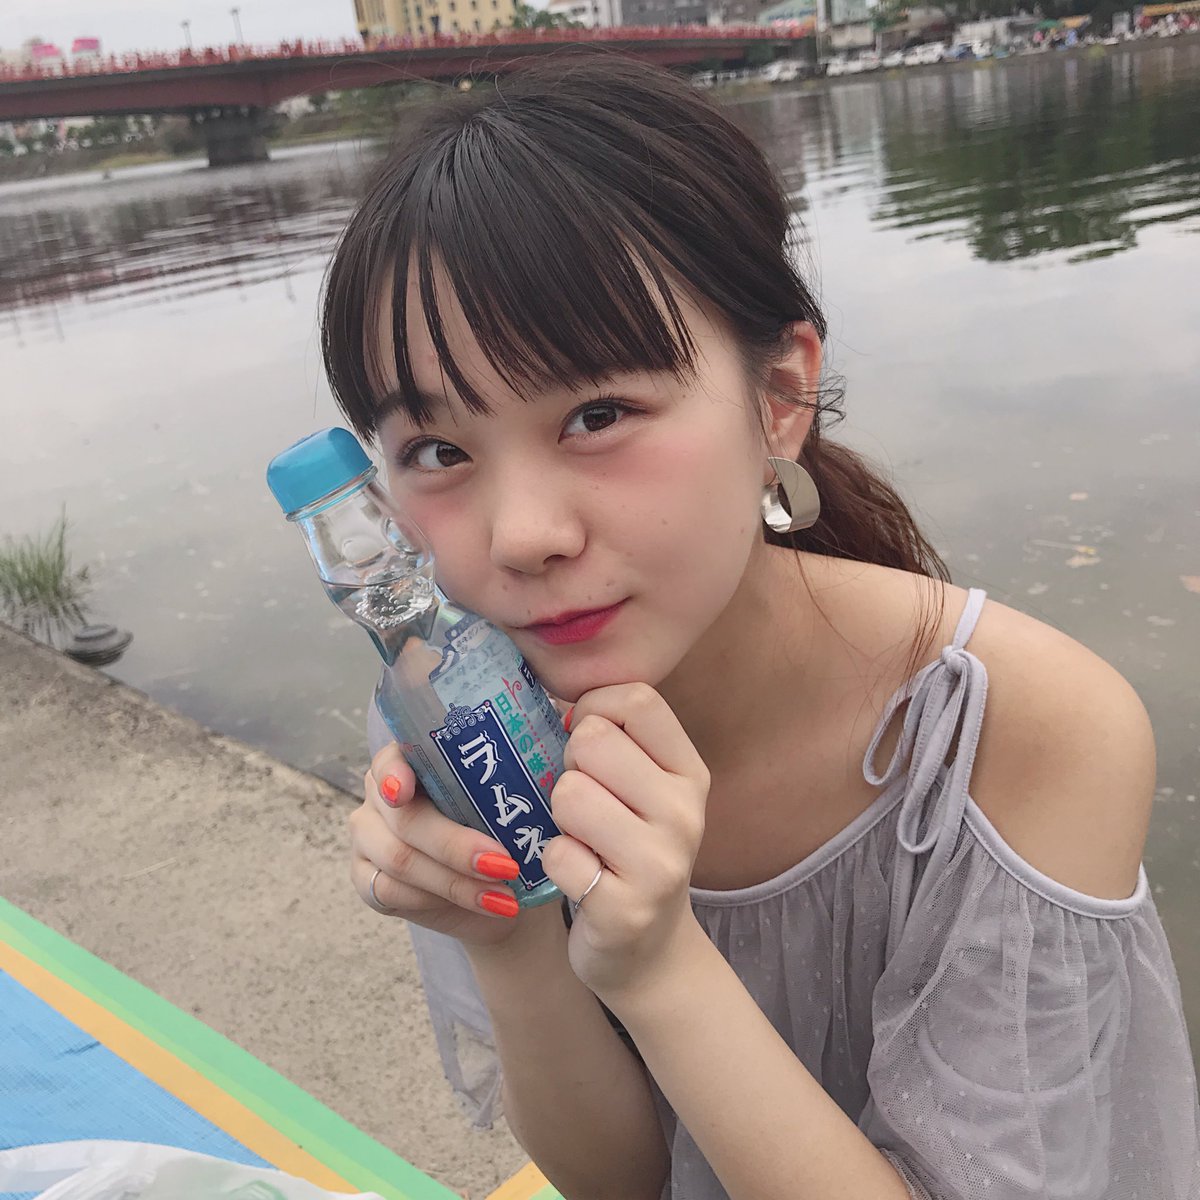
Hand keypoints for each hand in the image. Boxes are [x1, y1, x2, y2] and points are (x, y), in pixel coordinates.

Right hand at [351, 742, 558, 948]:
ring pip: (399, 860)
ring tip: (506, 891)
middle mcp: (381, 795)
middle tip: (506, 863)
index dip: (394, 772)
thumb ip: (527, 754)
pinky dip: (444, 900)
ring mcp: (368, 839)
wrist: (504, 888)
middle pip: (404, 819)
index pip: (391, 758)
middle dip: (456, 844)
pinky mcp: (367, 882)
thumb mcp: (522, 786)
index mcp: (411, 759)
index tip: (406, 790)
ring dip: (457, 880)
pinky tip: (488, 905)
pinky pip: (389, 892)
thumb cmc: (511, 824)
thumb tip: (569, 720)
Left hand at [541, 683, 709, 1003]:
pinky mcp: (624, 908)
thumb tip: (551, 691)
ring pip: (569, 793)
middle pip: (593, 739)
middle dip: (569, 765)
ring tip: (580, 839)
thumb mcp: (642, 791)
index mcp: (689, 773)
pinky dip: (553, 863)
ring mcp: (660, 863)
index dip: (592, 709)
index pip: (637, 700)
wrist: (648, 953)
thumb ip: (614, 740)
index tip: (582, 741)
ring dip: (557, 817)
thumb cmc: (629, 851)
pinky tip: (577, 877)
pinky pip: (557, 853)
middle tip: (582, 801)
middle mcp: (684, 812)